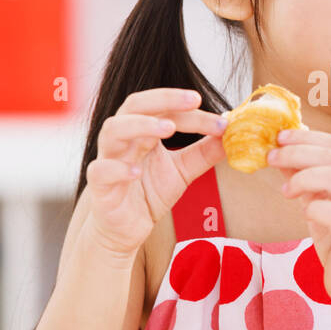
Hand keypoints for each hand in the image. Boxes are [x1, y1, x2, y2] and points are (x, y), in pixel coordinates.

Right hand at [84, 88, 227, 257]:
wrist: (124, 229)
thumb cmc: (148, 193)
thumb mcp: (183, 171)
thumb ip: (204, 153)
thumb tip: (231, 135)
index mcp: (143, 131)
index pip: (166, 111)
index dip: (194, 114)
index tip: (222, 121)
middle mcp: (124, 139)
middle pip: (135, 106)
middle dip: (164, 100)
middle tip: (194, 101)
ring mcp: (109, 159)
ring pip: (114, 130)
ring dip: (141, 125)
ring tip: (168, 129)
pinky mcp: (100, 186)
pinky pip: (101, 170)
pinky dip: (119, 168)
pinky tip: (137, 171)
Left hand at [267, 128, 330, 314]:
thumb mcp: (323, 206)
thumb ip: (309, 181)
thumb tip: (282, 155)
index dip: (308, 137)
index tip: (280, 137)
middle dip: (298, 152)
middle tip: (272, 156)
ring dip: (302, 177)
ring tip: (286, 190)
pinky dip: (313, 207)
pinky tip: (304, 213)